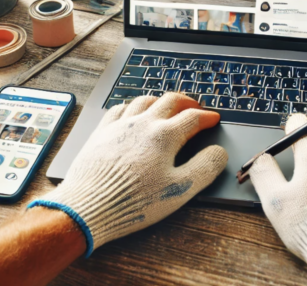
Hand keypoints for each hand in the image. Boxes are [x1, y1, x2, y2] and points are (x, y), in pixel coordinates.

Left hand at [28, 93, 227, 255]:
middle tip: (194, 107)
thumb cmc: (134, 201)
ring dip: (160, 100)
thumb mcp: (180, 190)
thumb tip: (218, 152)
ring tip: (166, 106)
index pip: (192, 118)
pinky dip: (131, 106)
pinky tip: (131, 113)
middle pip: (169, 101)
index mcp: (164, 136)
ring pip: (144, 100)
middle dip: (186, 102)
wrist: (88, 206)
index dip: (207, 117)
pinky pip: (118, 108)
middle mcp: (142, 124)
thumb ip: (205, 168)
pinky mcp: (101, 132)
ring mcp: (120, 126)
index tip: (213, 120)